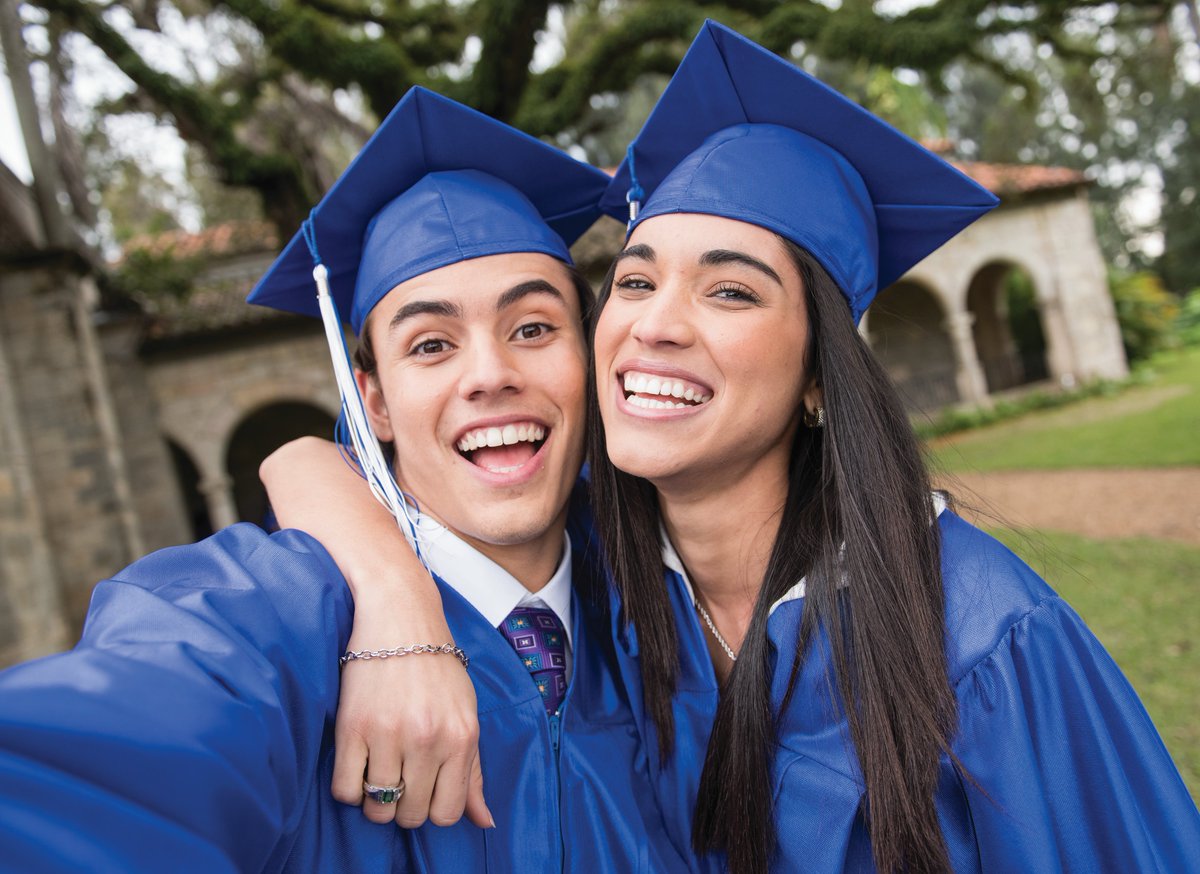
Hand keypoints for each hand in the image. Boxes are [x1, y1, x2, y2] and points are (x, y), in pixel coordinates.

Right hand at [330, 585, 492, 829]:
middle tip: (399, 775)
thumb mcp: (466, 712)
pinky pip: (344, 790)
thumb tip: (485, 822)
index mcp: (462, 737)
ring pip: (376, 807)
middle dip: (403, 805)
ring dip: (374, 797)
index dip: (431, 808)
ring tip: (377, 767)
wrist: (399, 615)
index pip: (446, 813)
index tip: (423, 788)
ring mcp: (390, 734)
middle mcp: (428, 739)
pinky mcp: (353, 727)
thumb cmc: (436, 665)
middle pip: (410, 815)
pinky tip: (357, 762)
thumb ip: (473, 770)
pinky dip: (348, 787)